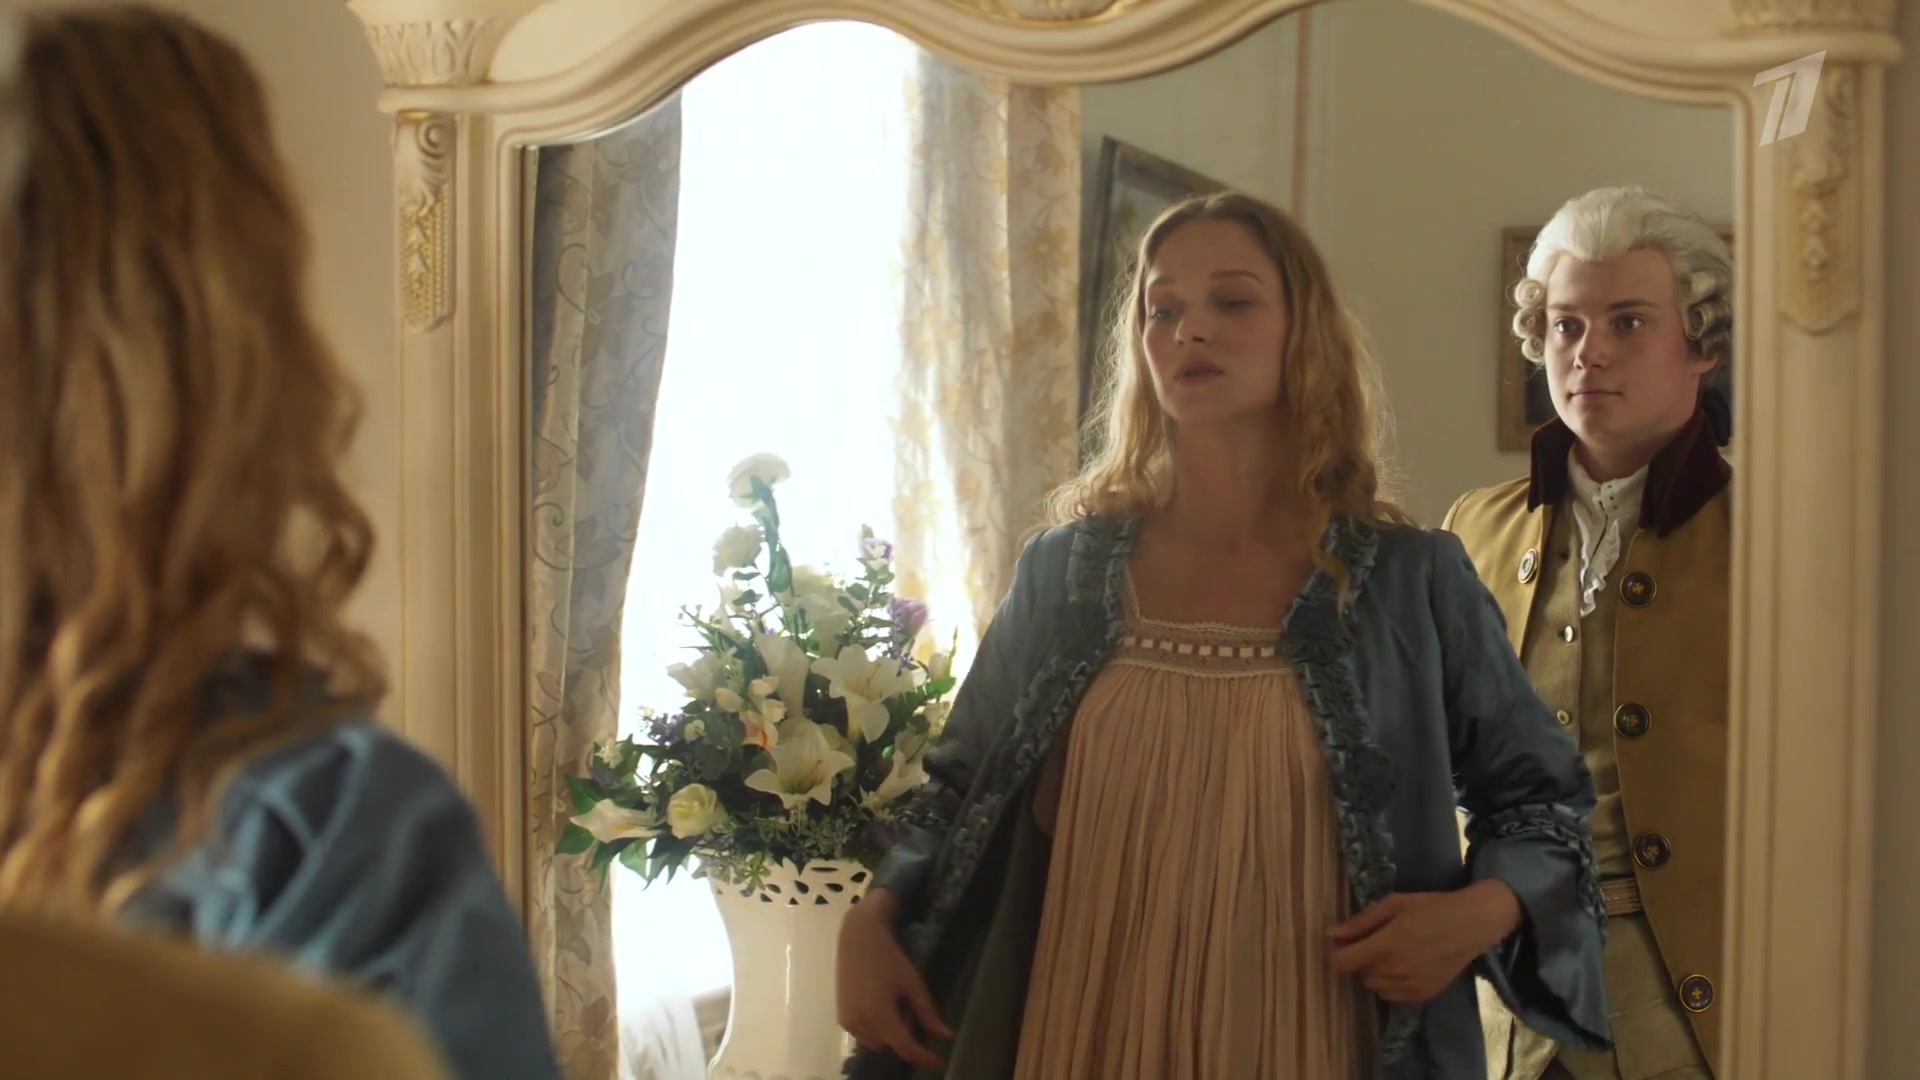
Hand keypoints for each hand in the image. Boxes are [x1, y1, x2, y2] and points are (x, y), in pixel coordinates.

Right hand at [835, 890, 950, 1067]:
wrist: (857, 937)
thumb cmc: (889, 956)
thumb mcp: (912, 983)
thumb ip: (928, 1012)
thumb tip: (945, 1036)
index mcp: (879, 1014)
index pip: (905, 1047)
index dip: (923, 1056)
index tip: (939, 1060)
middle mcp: (860, 1023)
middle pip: (892, 1045)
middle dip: (905, 1032)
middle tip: (909, 1006)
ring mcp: (848, 1021)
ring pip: (877, 1042)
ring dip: (890, 1032)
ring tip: (894, 1002)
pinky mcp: (841, 1017)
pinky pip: (864, 1034)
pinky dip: (876, 1027)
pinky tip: (880, 1003)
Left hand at [1327, 881, 1522, 1003]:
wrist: (1471, 925)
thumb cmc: (1430, 908)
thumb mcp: (1393, 904)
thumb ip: (1360, 922)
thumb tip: (1331, 933)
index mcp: (1385, 946)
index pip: (1342, 963)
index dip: (1336, 954)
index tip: (1341, 945)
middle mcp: (1395, 971)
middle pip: (1359, 975)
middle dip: (1360, 961)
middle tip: (1375, 943)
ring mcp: (1410, 987)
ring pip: (1375, 988)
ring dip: (1375, 974)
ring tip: (1392, 955)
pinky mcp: (1423, 995)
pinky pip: (1393, 997)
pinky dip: (1391, 985)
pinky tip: (1405, 967)